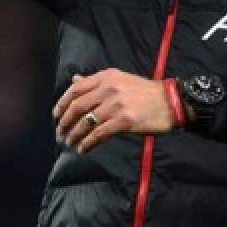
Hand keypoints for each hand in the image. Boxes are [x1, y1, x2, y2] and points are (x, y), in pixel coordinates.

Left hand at [52, 69, 174, 153]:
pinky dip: (88, 143)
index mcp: (106, 77)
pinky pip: (99, 134)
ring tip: (70, 143)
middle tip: (60, 133)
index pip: (76, 88)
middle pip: (77, 106)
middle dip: (65, 121)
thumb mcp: (120, 80)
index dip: (62, 103)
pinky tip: (83, 149)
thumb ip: (96, 81)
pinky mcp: (124, 121)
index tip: (56, 115)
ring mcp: (116, 105)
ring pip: (86, 122)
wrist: (170, 102)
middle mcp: (109, 88)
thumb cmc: (145, 92)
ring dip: (74, 135)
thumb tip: (74, 79)